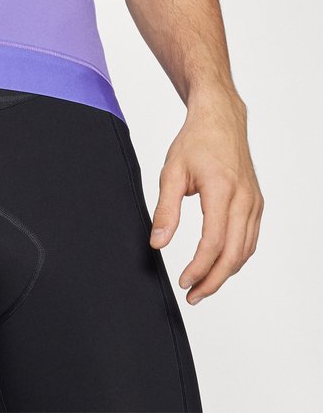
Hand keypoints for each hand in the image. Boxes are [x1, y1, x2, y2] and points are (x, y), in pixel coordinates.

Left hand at [148, 94, 263, 304]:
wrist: (221, 119)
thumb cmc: (196, 141)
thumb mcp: (171, 172)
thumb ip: (165, 210)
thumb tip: (157, 243)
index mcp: (221, 190)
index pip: (213, 242)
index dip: (198, 268)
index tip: (183, 281)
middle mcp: (244, 199)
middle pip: (233, 255)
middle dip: (213, 280)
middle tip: (193, 295)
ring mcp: (254, 202)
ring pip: (245, 251)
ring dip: (225, 273)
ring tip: (202, 285)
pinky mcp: (257, 204)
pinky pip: (250, 239)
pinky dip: (236, 257)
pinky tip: (219, 265)